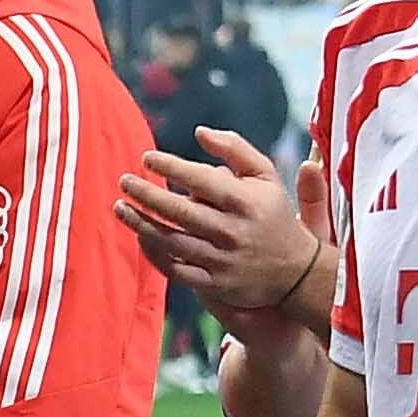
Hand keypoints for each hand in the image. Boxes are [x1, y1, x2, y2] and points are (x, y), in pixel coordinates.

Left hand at [114, 128, 316, 311]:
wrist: (297, 271)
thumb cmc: (274, 214)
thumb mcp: (265, 176)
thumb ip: (234, 149)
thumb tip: (199, 132)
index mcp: (245, 201)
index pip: (201, 180)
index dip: (170, 167)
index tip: (146, 158)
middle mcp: (232, 231)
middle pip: (180, 212)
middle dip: (147, 195)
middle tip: (125, 181)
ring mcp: (222, 261)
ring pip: (173, 242)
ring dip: (142, 224)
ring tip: (121, 207)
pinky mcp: (215, 285)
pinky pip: (176, 271)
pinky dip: (155, 254)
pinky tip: (140, 237)